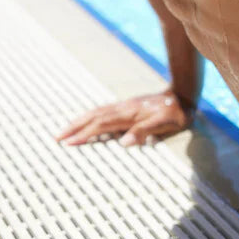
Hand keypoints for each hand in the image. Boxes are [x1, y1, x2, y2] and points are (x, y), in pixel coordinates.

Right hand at [56, 90, 193, 146]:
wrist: (182, 95)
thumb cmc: (175, 113)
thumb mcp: (164, 124)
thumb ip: (144, 132)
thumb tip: (123, 143)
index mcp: (128, 115)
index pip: (100, 126)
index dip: (84, 134)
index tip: (68, 143)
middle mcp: (122, 109)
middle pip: (92, 117)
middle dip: (74, 127)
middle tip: (56, 137)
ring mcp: (123, 106)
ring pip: (95, 113)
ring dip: (79, 121)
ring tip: (65, 130)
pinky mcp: (126, 106)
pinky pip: (102, 111)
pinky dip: (89, 116)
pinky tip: (87, 121)